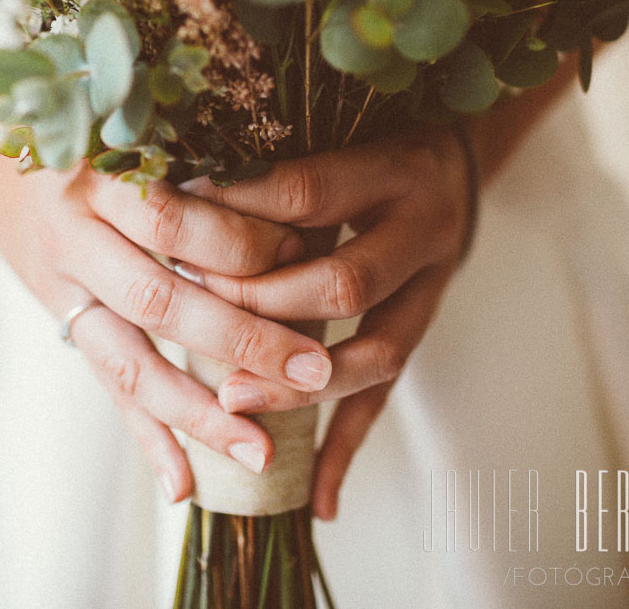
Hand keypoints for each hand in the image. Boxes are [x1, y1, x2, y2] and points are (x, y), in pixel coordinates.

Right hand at [0, 161, 333, 502]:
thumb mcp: (138, 136)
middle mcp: (74, 237)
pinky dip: (148, 438)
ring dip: (198, 414)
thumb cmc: (99, 144)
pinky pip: (109, 388)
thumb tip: (302, 220)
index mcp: (100, 179)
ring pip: (130, 363)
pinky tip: (183, 484)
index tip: (305, 252)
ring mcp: (64, 288)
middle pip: (158, 300)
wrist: (3, 164)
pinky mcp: (65, 325)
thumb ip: (198, 172)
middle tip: (314, 372)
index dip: (239, 241)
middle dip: (241, 341)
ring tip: (259, 453)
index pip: (172, 219)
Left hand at [175, 128, 471, 518]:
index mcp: (393, 167)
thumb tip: (174, 184)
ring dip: (301, 386)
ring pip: (375, 352)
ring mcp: (435, 287)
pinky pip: (387, 397)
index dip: (236, 215)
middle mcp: (425, 228)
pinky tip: (316, 498)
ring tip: (233, 401)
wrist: (456, 158)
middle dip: (262, 307)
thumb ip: (275, 164)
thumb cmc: (371, 139)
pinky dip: (348, 449)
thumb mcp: (336, 129)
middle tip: (196, 316)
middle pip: (343, 283)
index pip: (306, 193)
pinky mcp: (426, 331)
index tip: (172, 228)